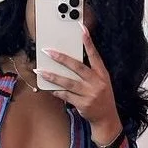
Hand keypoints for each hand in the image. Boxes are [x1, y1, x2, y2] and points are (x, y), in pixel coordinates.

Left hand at [37, 25, 122, 144]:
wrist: (106, 118)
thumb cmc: (101, 98)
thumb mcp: (101, 82)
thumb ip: (89, 72)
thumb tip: (70, 63)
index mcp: (102, 74)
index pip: (95, 55)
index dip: (88, 42)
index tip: (82, 29)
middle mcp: (97, 82)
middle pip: (77, 67)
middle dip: (62, 58)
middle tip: (49, 51)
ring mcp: (90, 94)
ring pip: (68, 82)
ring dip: (53, 76)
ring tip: (41, 71)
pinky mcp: (83, 104)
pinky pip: (66, 96)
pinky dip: (57, 91)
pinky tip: (49, 88)